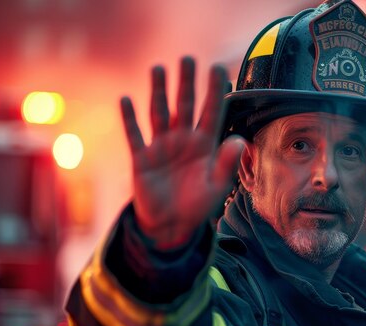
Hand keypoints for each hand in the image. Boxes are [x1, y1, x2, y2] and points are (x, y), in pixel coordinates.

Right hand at [121, 57, 243, 246]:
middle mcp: (183, 141)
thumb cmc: (197, 206)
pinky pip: (134, 135)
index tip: (219, 68)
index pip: (211, 112)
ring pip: (159, 113)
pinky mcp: (142, 158)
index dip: (215, 91)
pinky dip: (129, 119)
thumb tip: (239, 140)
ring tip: (159, 68)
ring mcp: (161, 147)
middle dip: (187, 83)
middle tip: (188, 58)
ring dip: (159, 92)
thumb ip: (227, 164)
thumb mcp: (217, 187)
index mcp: (205, 146)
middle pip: (185, 105)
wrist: (171, 226)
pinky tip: (126, 99)